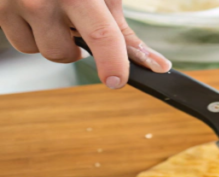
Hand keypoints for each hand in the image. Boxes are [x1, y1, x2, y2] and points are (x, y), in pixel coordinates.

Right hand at [0, 0, 170, 88]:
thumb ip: (126, 35)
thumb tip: (157, 67)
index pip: (101, 34)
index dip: (113, 62)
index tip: (117, 81)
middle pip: (64, 53)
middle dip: (76, 49)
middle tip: (78, 25)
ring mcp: (15, 2)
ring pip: (42, 52)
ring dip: (54, 42)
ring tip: (58, 14)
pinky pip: (22, 43)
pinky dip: (34, 35)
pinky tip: (39, 13)